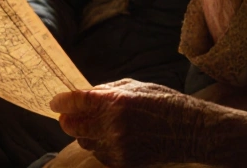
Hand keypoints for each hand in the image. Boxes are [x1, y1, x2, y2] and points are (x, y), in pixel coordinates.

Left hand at [50, 79, 246, 167]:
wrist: (191, 131)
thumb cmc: (166, 103)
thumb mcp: (137, 86)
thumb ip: (107, 90)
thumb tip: (83, 95)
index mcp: (117, 101)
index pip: (76, 101)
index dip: (61, 101)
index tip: (55, 102)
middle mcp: (113, 125)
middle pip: (72, 126)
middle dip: (69, 119)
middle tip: (70, 115)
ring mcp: (117, 147)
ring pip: (85, 141)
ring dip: (87, 133)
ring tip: (105, 125)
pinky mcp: (122, 163)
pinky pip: (99, 154)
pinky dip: (102, 145)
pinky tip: (118, 137)